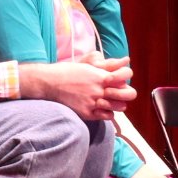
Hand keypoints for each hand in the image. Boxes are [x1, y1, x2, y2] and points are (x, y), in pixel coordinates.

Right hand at [20, 56, 135, 120]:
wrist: (49, 83)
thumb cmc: (67, 72)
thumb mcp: (87, 66)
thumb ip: (105, 68)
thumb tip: (124, 61)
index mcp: (100, 76)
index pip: (125, 75)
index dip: (127, 76)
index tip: (123, 77)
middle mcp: (99, 89)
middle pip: (128, 94)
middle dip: (129, 93)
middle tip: (124, 93)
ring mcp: (93, 102)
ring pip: (119, 107)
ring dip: (119, 104)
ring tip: (113, 102)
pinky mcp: (87, 112)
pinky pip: (107, 116)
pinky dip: (108, 113)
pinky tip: (103, 108)